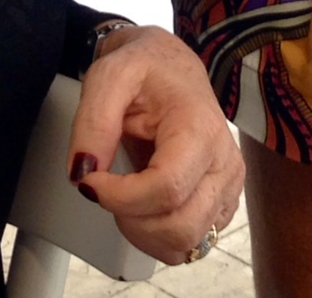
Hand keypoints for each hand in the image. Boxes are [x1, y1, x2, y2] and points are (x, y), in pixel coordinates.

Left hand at [66, 26, 243, 265]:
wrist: (171, 67)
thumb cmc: (144, 68)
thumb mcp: (109, 76)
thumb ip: (92, 123)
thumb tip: (82, 174)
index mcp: (201, 128)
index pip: (167, 188)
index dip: (121, 197)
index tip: (90, 181)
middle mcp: (225, 163)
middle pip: (179, 227)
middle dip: (130, 220)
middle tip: (105, 189)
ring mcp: (229, 188)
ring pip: (185, 244)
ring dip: (143, 233)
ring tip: (123, 196)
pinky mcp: (223, 205)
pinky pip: (190, 246)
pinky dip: (158, 238)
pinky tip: (142, 208)